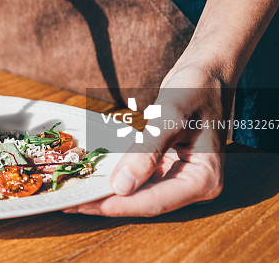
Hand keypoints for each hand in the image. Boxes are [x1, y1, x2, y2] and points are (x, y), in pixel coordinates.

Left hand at [67, 62, 226, 216]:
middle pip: (145, 202)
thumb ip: (147, 151)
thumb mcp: (170, 115)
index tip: (86, 204)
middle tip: (72, 202)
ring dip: (109, 193)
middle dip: (109, 203)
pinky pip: (139, 178)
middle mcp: (194, 185)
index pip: (154, 202)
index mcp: (203, 179)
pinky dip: (117, 177)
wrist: (206, 72)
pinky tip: (93, 176)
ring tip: (76, 192)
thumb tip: (121, 186)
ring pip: (140, 193)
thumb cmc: (196, 89)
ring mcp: (180, 177)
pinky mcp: (167, 167)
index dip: (118, 206)